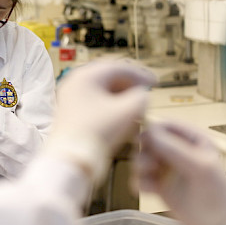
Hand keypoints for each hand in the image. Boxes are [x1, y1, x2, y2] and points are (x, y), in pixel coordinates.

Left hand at [45, 59, 155, 182]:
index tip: (155, 82)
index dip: (140, 74)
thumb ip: (141, 98)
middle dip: (130, 83)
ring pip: (101, 88)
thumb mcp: (127, 112)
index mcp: (86, 76)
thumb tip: (142, 95)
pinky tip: (121, 113)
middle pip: (108, 76)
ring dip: (121, 94)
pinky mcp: (70, 110)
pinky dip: (110, 103)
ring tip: (136, 104)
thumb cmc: (96, 133)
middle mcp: (75, 82)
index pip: (118, 67)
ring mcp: (70, 96)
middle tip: (145, 91)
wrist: (71, 157)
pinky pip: (94, 99)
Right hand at [136, 121, 225, 224]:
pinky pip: (139, 177)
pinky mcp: (157, 183)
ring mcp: (166, 167)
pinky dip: (139, 182)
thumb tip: (149, 131)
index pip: (166, 125)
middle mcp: (176, 150)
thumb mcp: (199, 166)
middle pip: (148, 140)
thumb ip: (174, 148)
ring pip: (140, 157)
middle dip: (144, 151)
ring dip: (140, 166)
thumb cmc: (215, 192)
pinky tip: (147, 191)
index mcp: (192, 139)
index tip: (144, 141)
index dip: (153, 130)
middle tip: (150, 165)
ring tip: (149, 178)